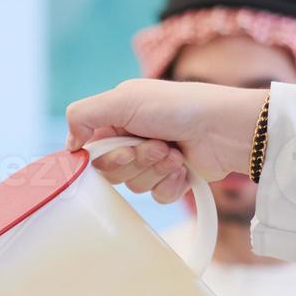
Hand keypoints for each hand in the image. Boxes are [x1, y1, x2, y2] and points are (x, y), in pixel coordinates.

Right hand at [64, 79, 267, 203]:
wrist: (226, 128)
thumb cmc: (179, 107)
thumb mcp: (124, 99)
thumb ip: (84, 115)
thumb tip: (69, 145)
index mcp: (118, 118)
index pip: (91, 150)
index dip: (103, 157)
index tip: (122, 149)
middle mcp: (133, 138)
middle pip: (111, 171)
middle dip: (134, 161)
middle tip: (156, 145)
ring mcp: (153, 159)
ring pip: (134, 186)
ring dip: (155, 171)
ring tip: (175, 153)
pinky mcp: (173, 178)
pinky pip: (157, 196)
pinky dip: (171, 184)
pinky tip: (184, 167)